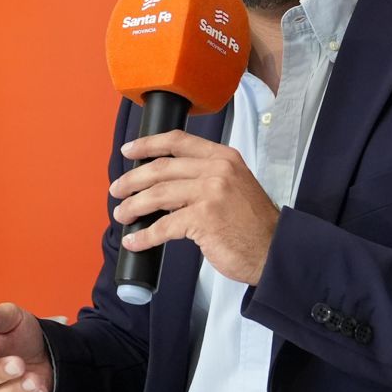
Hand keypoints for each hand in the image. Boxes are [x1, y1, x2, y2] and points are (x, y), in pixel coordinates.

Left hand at [114, 130, 279, 285]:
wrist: (275, 250)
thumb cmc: (253, 223)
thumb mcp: (234, 184)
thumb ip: (205, 176)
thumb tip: (163, 182)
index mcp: (223, 157)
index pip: (177, 141)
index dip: (148, 144)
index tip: (128, 151)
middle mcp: (217, 170)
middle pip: (161, 168)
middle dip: (132, 180)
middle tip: (117, 190)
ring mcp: (210, 193)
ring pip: (157, 195)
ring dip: (133, 206)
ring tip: (122, 214)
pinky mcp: (204, 219)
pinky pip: (164, 226)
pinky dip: (144, 235)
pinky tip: (135, 240)